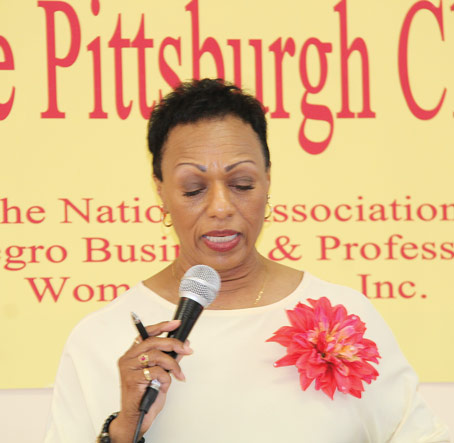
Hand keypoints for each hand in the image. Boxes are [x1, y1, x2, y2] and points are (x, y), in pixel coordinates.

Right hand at [109, 319, 192, 441]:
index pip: (146, 333)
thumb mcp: (161, 373)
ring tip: (178, 374)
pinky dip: (166, 378)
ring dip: (172, 365)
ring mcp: (128, 368)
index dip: (162, 326)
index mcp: (133, 353)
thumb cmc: (146, 395)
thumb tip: (184, 346)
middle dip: (173, 344)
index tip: (176, 324)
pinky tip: (165, 384)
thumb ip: (169, 358)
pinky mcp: (131, 379)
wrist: (136, 417)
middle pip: (153, 342)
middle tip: (186, 350)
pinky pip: (155, 372)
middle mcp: (128, 358)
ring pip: (156, 356)